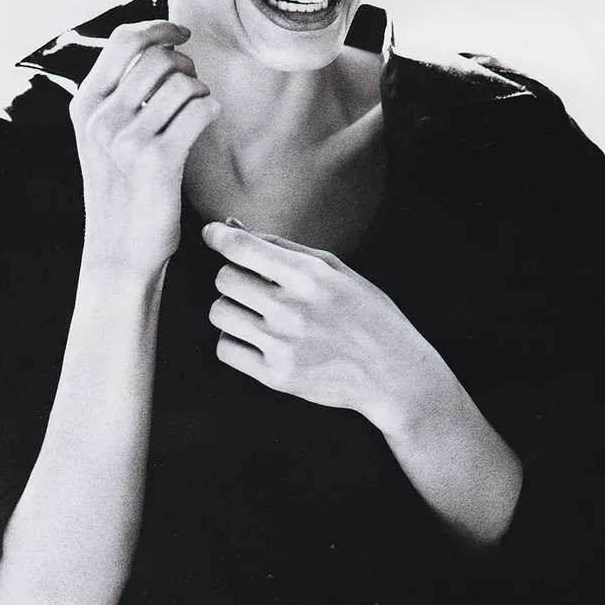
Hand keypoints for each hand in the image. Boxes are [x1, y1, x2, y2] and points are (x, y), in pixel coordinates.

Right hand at [70, 21, 220, 281]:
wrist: (121, 250)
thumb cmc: (123, 188)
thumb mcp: (106, 136)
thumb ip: (121, 93)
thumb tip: (158, 42)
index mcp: (85, 105)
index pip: (124, 41)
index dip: (159, 27)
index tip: (182, 32)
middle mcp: (100, 118)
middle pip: (157, 57)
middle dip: (185, 63)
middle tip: (192, 85)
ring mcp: (125, 140)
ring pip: (182, 81)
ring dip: (200, 89)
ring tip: (197, 109)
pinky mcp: (156, 160)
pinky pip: (199, 108)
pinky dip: (210, 109)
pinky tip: (206, 121)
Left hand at [202, 222, 451, 433]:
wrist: (393, 373)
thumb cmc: (365, 313)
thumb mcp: (334, 269)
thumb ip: (281, 246)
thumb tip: (232, 227)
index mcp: (310, 276)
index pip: (242, 248)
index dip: (218, 237)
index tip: (211, 234)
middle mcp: (292, 309)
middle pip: (224, 279)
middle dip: (233, 276)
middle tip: (254, 284)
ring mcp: (282, 345)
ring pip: (220, 313)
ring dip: (232, 309)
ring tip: (258, 313)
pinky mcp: (276, 377)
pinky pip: (225, 349)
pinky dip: (235, 340)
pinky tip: (259, 339)